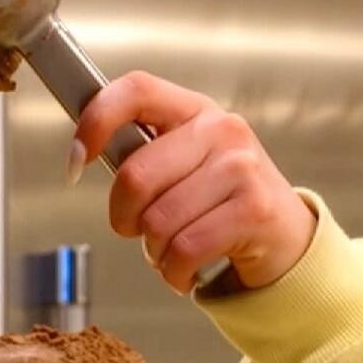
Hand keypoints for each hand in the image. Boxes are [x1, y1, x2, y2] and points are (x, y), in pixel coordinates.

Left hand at [72, 71, 317, 294]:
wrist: (285, 238)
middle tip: (137, 229)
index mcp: (194, 110)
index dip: (96, 121)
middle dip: (124, 218)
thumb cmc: (220, 201)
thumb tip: (82, 153)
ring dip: (154, 251)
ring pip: (157, 222)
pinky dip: (174, 272)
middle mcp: (221, 130)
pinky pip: (184, 250)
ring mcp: (241, 168)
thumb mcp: (185, 163)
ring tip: (172, 249)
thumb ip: (141, 154)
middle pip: (135, 177)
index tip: (78, 159)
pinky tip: (185, 270)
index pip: (136, 91)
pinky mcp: (254, 210)